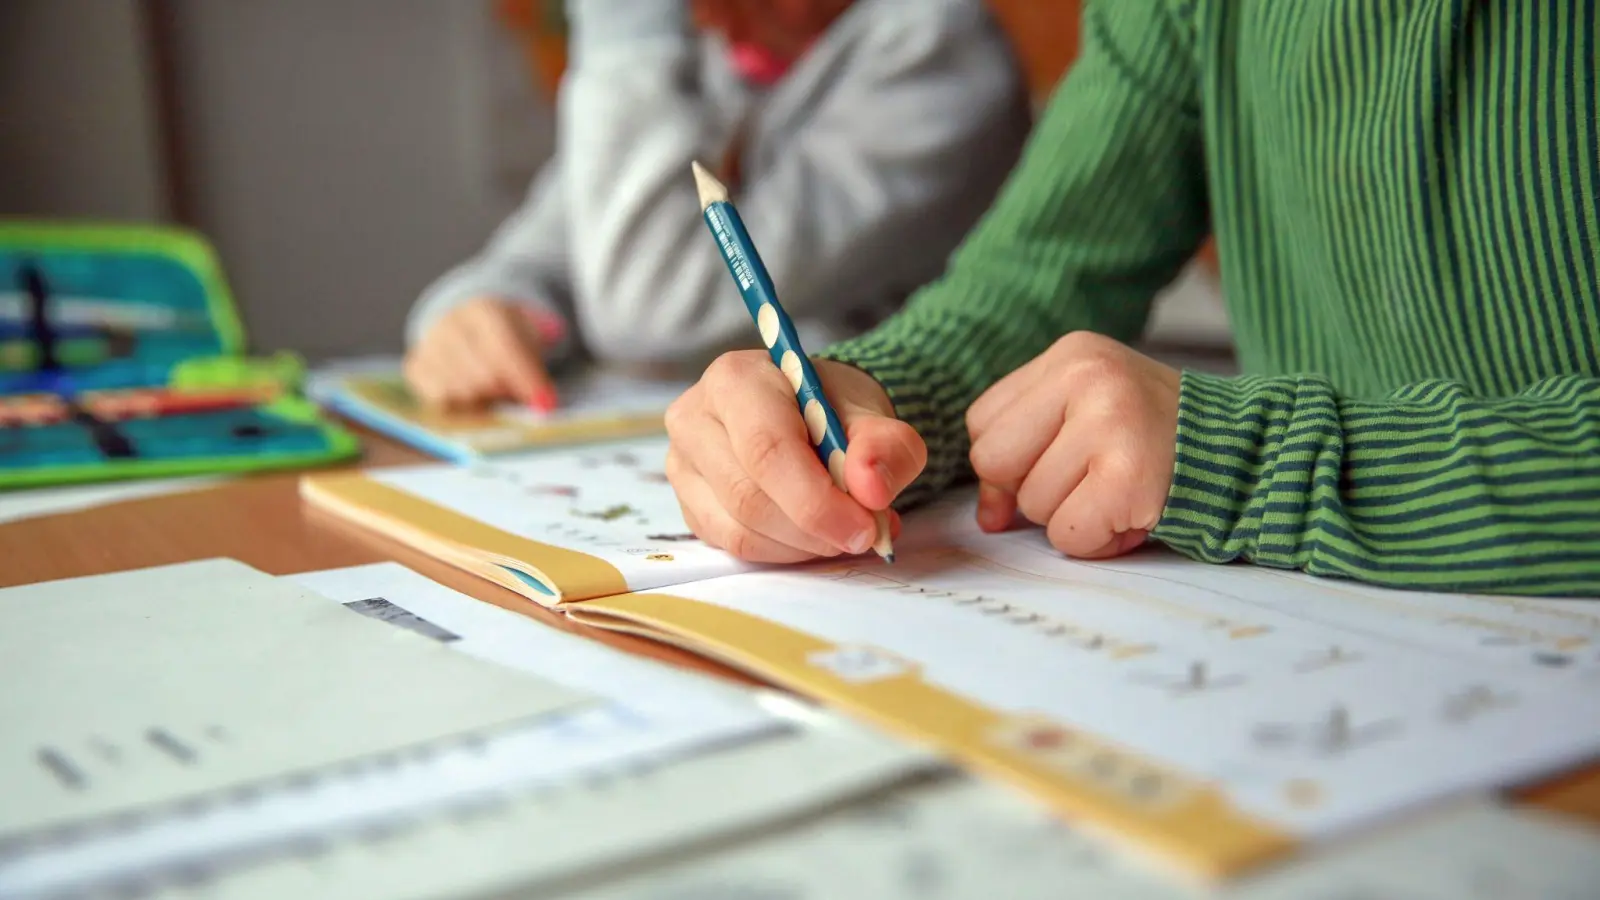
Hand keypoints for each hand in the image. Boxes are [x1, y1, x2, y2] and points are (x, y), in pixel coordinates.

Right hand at [403, 297, 558, 410]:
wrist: (466, 323)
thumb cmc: (506, 331)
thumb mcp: (531, 327)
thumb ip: (545, 337)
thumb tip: (553, 340)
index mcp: (483, 309)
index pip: (505, 348)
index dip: (527, 379)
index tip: (546, 404)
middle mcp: (450, 324)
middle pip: (482, 376)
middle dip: (507, 392)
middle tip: (520, 395)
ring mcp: (428, 345)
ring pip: (460, 391)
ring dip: (485, 401)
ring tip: (496, 392)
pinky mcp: (415, 366)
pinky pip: (438, 400)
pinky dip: (461, 405)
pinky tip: (475, 397)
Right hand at [665, 351, 926, 562]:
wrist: (805, 412)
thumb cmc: (831, 408)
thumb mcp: (872, 415)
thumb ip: (885, 446)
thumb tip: (872, 490)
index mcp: (736, 379)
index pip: (767, 449)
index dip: (816, 501)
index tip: (863, 528)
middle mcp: (695, 419)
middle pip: (749, 496)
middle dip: (814, 529)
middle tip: (861, 535)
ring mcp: (683, 465)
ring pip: (740, 529)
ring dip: (801, 545)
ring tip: (840, 530)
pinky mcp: (687, 504)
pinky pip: (733, 546)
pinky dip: (782, 552)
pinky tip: (810, 535)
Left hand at [966, 331, 1180, 558]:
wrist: (1250, 454)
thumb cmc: (1155, 440)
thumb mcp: (1086, 417)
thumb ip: (1024, 452)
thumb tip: (987, 517)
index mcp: (1071, 354)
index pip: (982, 421)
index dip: (1008, 459)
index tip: (1056, 463)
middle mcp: (1087, 376)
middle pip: (994, 460)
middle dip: (1032, 488)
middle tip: (1090, 479)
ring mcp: (1110, 422)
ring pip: (1031, 503)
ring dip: (1072, 515)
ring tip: (1119, 491)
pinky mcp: (1128, 475)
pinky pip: (1068, 533)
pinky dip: (1096, 540)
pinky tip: (1130, 513)